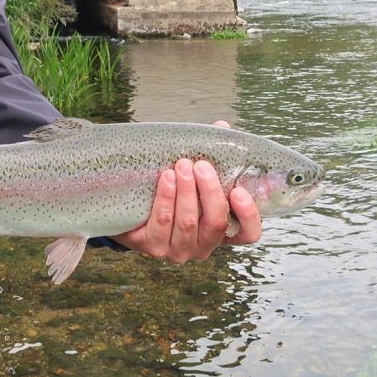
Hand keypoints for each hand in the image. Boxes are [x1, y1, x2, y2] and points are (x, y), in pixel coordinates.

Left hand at [111, 122, 261, 262]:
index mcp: (220, 230)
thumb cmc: (169, 188)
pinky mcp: (153, 247)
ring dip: (186, 192)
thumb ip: (211, 153)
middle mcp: (202, 245)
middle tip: (201, 165)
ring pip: (188, 223)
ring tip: (181, 166)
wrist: (128, 205)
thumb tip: (221, 127)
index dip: (248, 215)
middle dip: (210, 192)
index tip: (239, 191)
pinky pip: (162, 223)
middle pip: (216, 224)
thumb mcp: (192, 173)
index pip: (247, 234)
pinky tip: (165, 178)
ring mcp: (178, 250)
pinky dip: (165, 198)